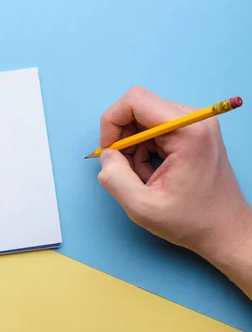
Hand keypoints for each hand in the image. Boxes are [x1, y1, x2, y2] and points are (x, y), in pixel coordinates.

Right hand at [97, 86, 251, 269]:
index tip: (109, 151)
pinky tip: (152, 173)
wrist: (225, 231)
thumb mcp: (142, 207)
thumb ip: (115, 178)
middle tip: (123, 168)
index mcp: (187, 131)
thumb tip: (106, 155)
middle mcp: (195, 120)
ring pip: (144, 119)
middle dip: (122, 137)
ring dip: (132, 146)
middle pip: (139, 108)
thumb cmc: (191, 221)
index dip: (112, 122)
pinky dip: (144, 149)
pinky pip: (155, 129)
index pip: (135, 100)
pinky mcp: (193, 132)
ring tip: (142, 176)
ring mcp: (196, 124)